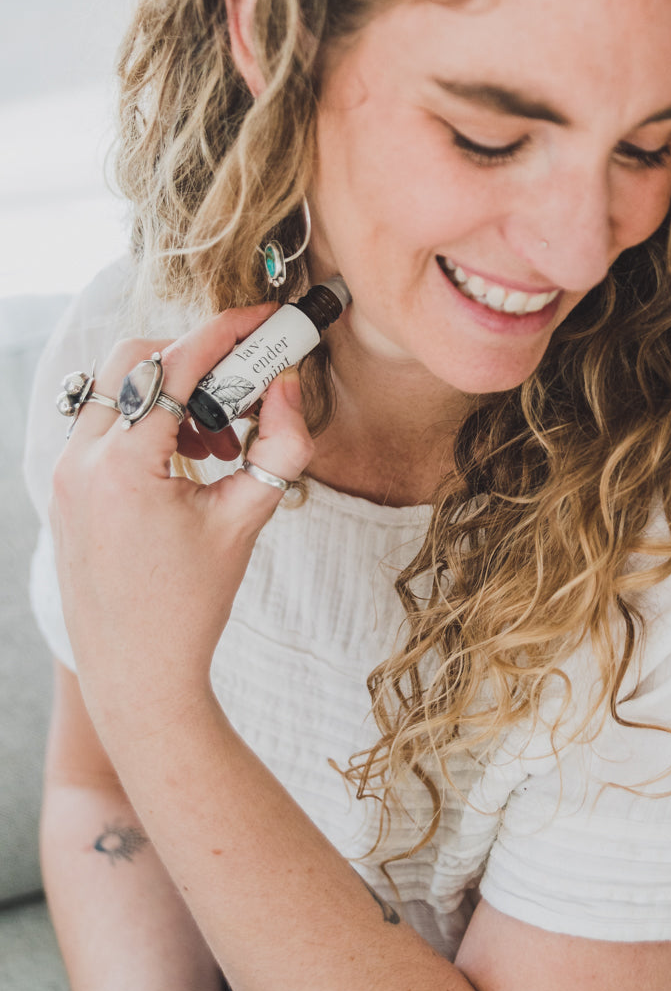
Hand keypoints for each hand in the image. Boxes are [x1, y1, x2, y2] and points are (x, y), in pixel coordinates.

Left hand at [50, 305, 314, 745]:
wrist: (136, 672)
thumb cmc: (193, 603)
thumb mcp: (247, 518)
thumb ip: (280, 443)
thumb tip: (288, 384)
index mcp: (124, 467)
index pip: (177, 366)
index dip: (227, 332)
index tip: (263, 318)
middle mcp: (80, 461)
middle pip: (133, 359)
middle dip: (193, 359)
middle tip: (241, 386)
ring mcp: (64, 474)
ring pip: (112, 388)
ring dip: (167, 392)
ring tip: (218, 440)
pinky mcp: (63, 489)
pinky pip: (101, 424)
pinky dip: (144, 421)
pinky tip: (186, 462)